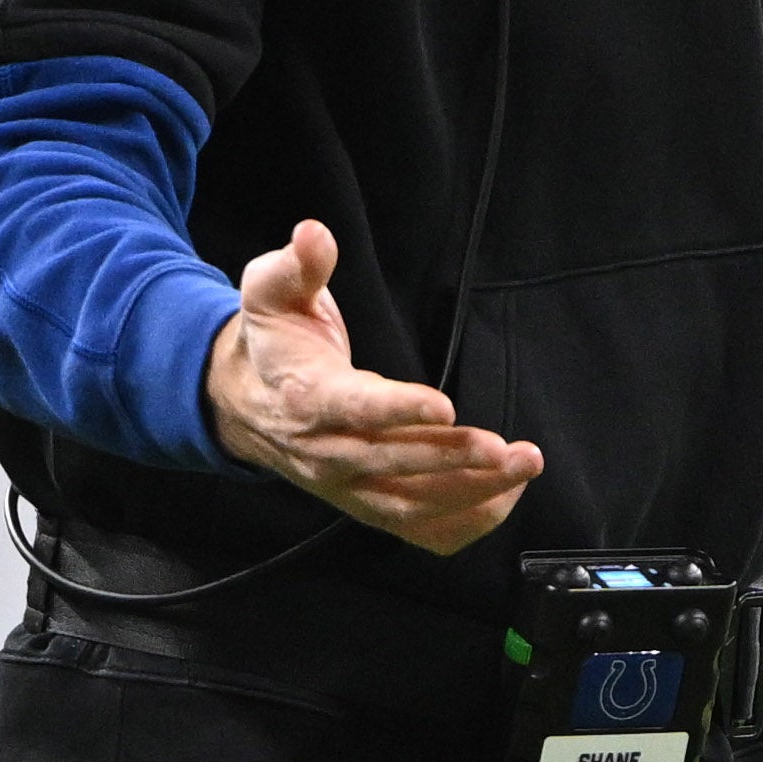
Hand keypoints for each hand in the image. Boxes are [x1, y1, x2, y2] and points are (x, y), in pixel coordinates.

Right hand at [207, 221, 540, 554]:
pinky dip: (463, 521)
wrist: (239, 401)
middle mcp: (325, 452)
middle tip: (508, 450)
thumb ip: (298, 265)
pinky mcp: (364, 503)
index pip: (354, 410)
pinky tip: (506, 495)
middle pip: (392, 463)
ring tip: (522, 467)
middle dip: (454, 460)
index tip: (445, 407)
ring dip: (470, 493)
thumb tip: (313, 233)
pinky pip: (416, 527)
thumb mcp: (271, 292)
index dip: (398, 411)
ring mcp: (345, 486)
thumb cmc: (272, 342)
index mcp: (304, 398)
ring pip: (409, 503)